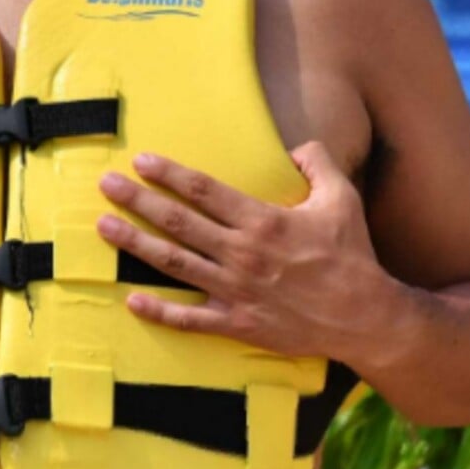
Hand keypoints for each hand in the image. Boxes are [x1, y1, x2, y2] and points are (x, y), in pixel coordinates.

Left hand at [95, 143, 415, 367]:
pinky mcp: (237, 323)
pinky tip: (132, 300)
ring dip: (136, 245)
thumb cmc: (352, 256)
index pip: (205, 191)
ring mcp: (236, 291)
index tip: (141, 160)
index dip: (170, 174)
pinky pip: (191, 319)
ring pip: (174, 264)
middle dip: (138, 201)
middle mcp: (242, 254)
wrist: (365, 317)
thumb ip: (319, 164)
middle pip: (179, 223)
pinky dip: (160, 312)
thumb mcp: (343, 199)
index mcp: (263, 221)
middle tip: (105, 185)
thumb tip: (299, 145)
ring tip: (103, 228)